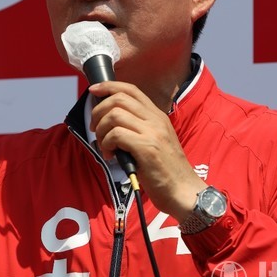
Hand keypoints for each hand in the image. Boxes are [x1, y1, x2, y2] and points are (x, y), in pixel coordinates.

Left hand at [89, 81, 205, 220]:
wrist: (183, 190)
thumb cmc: (165, 170)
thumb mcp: (155, 140)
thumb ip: (137, 127)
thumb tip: (108, 120)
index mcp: (157, 115)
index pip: (131, 89)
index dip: (109, 86)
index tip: (93, 91)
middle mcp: (156, 120)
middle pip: (119, 99)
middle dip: (98, 111)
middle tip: (95, 128)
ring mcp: (152, 132)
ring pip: (114, 115)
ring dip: (101, 130)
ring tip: (104, 146)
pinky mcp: (147, 148)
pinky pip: (116, 135)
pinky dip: (106, 144)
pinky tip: (110, 155)